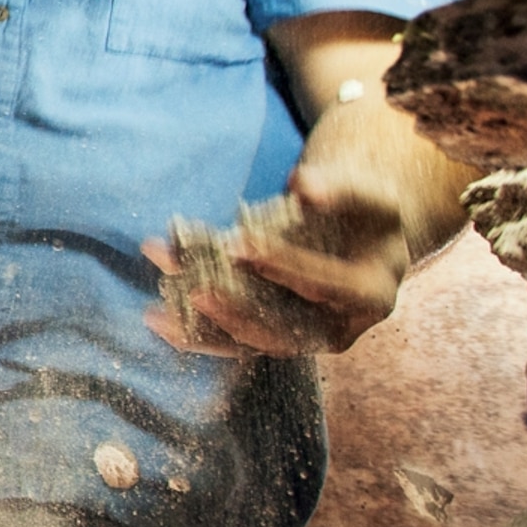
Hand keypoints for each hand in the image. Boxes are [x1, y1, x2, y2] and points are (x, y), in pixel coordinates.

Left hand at [143, 166, 410, 358]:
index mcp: (371, 296)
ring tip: (156, 314)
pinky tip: (157, 319)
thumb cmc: (361, 212)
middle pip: (285, 328)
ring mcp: (305, 340)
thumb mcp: (365, 194)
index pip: (326, 284)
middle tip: (193, 289)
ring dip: (203, 328)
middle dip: (236, 308)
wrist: (358, 237)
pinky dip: (196, 333)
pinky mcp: (275, 339)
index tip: (238, 244)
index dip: (285, 264)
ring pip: (252, 341)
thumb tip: (301, 184)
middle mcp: (340, 329)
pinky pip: (234, 342)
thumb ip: (337, 188)